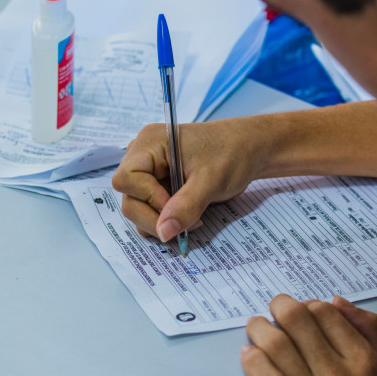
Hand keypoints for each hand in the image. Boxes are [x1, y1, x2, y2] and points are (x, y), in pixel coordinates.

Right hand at [112, 118, 269, 240]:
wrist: (250, 149)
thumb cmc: (233, 153)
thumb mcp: (211, 180)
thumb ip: (186, 206)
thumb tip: (163, 232)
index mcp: (150, 143)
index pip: (126, 179)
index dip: (148, 198)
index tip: (174, 206)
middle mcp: (144, 155)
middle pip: (129, 197)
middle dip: (156, 216)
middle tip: (190, 222)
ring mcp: (151, 171)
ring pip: (138, 207)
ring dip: (162, 221)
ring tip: (193, 218)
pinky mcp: (160, 184)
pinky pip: (151, 208)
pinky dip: (166, 218)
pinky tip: (188, 216)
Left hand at [241, 294, 376, 375]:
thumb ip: (372, 332)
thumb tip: (338, 302)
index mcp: (365, 360)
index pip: (326, 313)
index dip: (308, 304)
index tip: (301, 309)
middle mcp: (340, 374)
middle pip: (298, 321)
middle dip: (279, 307)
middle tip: (273, 309)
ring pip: (278, 345)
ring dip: (260, 329)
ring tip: (256, 327)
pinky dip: (253, 360)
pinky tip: (249, 354)